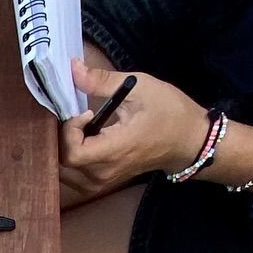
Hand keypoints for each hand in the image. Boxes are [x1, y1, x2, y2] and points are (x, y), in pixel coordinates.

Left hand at [59, 60, 208, 200]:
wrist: (189, 140)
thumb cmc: (169, 112)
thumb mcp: (139, 87)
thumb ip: (102, 81)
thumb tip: (73, 69)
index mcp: (115, 150)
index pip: (71, 153)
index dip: (69, 131)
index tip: (85, 113)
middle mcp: (105, 172)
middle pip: (64, 163)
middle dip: (63, 137)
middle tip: (79, 118)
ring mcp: (104, 181)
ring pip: (66, 174)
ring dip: (65, 150)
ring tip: (81, 130)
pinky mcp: (104, 183)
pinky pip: (75, 178)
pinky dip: (71, 161)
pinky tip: (83, 141)